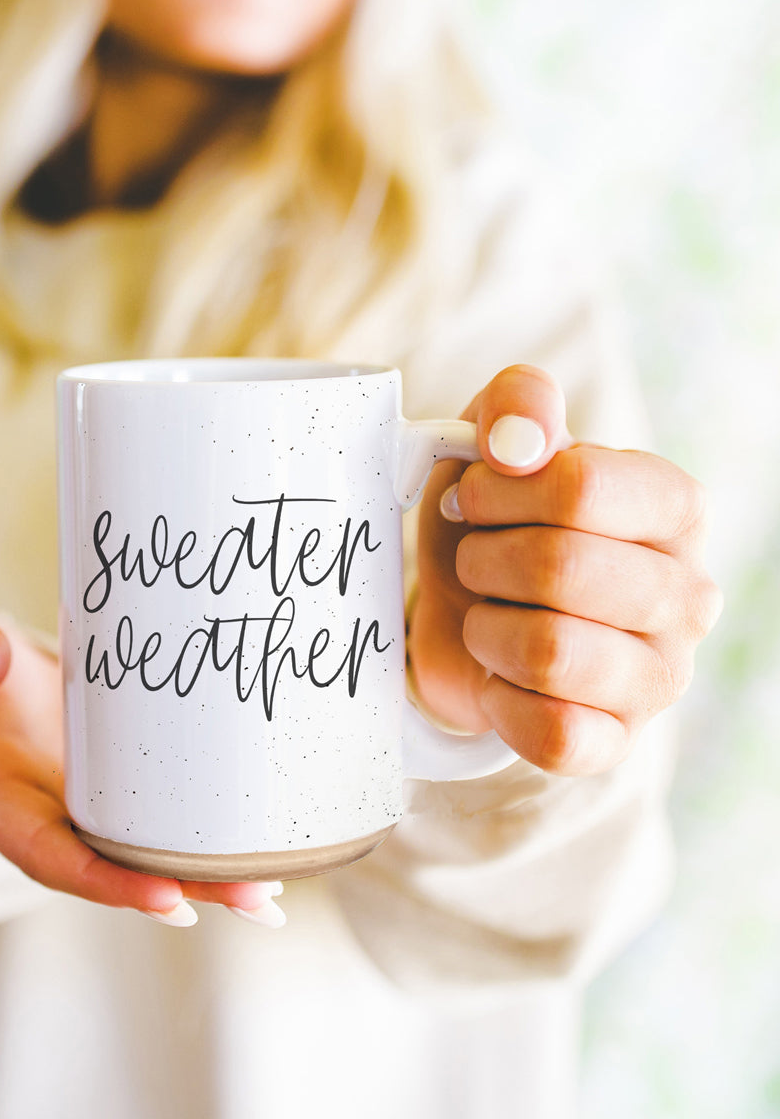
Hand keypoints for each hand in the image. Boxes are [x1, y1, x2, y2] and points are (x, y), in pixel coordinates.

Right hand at [0, 605, 284, 926]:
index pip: (47, 854)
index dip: (104, 880)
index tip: (166, 897)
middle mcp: (41, 816)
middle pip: (111, 868)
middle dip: (183, 887)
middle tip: (254, 893)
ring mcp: (81, 806)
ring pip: (142, 853)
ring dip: (206, 876)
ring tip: (268, 888)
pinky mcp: (113, 786)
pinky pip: (155, 820)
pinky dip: (201, 841)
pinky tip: (257, 852)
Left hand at [408, 365, 721, 774]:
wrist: (461, 615)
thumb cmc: (491, 523)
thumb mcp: (492, 446)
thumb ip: (514, 406)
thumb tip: (519, 438)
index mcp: (671, 506)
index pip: (579, 485)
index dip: (497, 490)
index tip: (472, 498)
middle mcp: (686, 593)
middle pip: (559, 568)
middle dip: (483, 560)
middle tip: (474, 561)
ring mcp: (660, 676)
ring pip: (551, 653)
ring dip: (486, 628)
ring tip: (488, 616)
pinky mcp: (617, 741)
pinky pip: (550, 733)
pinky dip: (498, 701)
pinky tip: (499, 677)